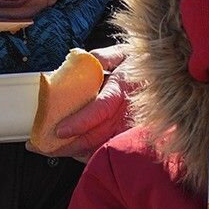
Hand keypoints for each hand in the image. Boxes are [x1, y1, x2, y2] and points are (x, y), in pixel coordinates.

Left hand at [25, 45, 136, 161]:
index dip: (80, 122)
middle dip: (68, 146)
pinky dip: (91, 154)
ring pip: (100, 146)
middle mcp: (126, 113)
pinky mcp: (129, 137)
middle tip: (43, 147)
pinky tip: (74, 154)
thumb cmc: (142, 66)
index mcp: (121, 90)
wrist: (166, 78)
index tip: (60, 131)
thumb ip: (103, 57)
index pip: (100, 109)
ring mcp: (129, 128)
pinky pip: (108, 149)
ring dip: (76, 152)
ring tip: (52, 151)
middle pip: (96, 135)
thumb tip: (85, 59)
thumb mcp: (124, 54)